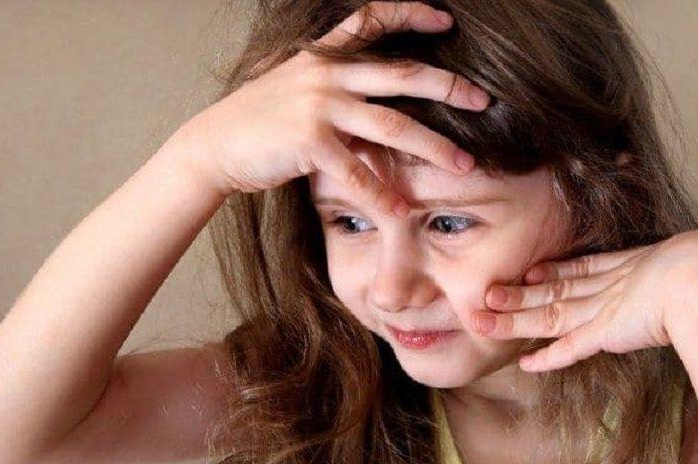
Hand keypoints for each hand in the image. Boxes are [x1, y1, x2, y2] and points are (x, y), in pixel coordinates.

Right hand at [172, 1, 490, 216]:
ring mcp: (319, 106)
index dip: (410, 13)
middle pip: (402, 76)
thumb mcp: (294, 88)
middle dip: (449, 87)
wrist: (213, 144)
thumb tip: (376, 116)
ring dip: (433, 147)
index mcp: (324, 57)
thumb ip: (336, 93)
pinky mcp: (309, 142)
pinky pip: (357, 171)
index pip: (372, 20)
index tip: (446, 18)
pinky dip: (382, 194)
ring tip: (464, 167)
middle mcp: (327, 74)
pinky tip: (403, 211)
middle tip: (484, 100)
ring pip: (392, 125)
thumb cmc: (256, 120)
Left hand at [470, 230, 697, 371]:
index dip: (551, 271)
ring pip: (547, 317)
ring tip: (483, 320)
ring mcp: (600, 310)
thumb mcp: (683, 263)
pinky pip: (568, 348)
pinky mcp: (603, 332)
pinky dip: (547, 358)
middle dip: (518, 295)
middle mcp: (603, 288)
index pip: (576, 270)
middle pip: (551, 291)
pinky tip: (525, 364)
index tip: (531, 272)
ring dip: (515, 321)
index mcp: (621, 268)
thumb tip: (694, 262)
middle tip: (487, 294)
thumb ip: (672, 271)